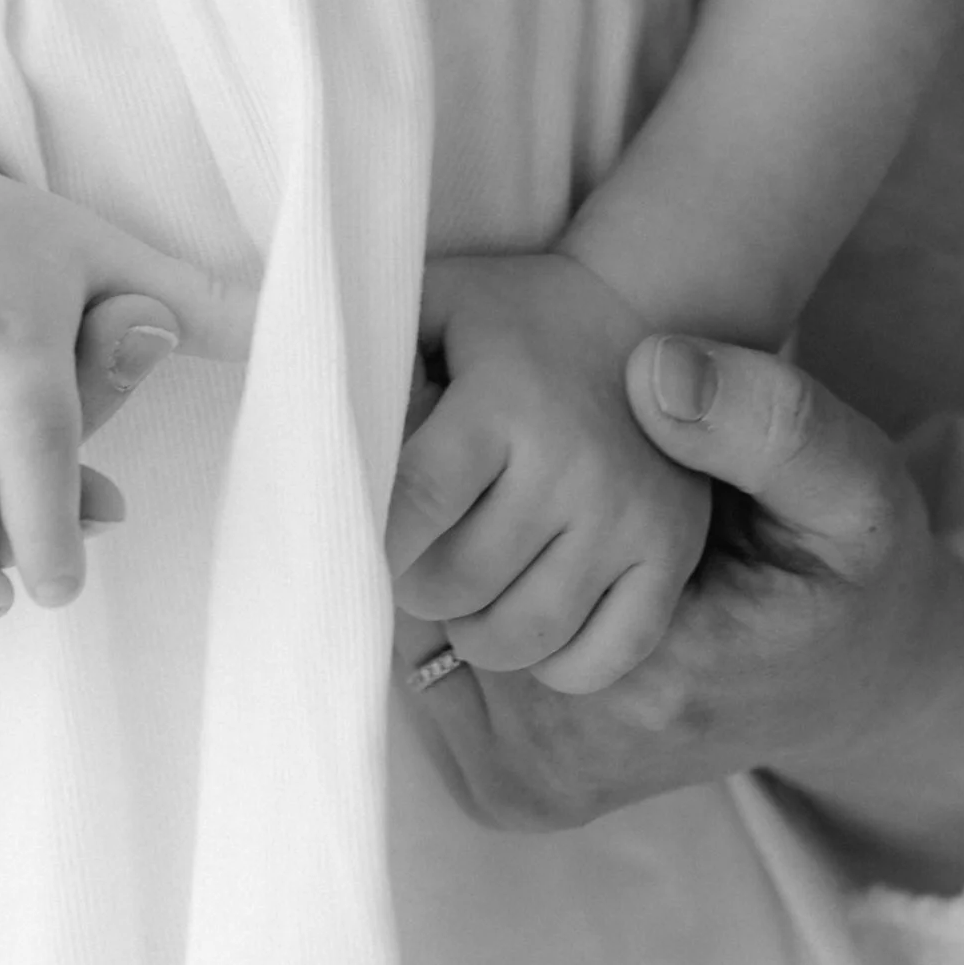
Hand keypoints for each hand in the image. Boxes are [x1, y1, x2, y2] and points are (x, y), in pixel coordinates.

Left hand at [386, 253, 713, 691]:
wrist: (646, 305)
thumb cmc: (514, 314)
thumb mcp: (437, 300)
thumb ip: (369, 344)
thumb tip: (291, 400)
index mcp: (504, 400)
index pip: (416, 506)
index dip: (375, 541)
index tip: (360, 545)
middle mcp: (572, 464)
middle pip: (460, 581)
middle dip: (417, 588)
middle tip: (411, 568)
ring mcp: (628, 516)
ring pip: (525, 634)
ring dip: (475, 633)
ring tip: (462, 598)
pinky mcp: (672, 552)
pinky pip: (606, 655)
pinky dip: (557, 663)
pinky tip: (531, 625)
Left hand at [394, 335, 963, 896]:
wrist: (862, 684)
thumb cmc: (850, 574)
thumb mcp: (851, 481)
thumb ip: (771, 422)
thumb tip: (654, 373)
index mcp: (651, 678)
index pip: (471, 553)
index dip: (451, 456)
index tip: (459, 388)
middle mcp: (576, 753)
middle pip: (430, 602)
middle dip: (429, 510)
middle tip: (453, 421)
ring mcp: (542, 783)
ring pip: (417, 640)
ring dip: (430, 555)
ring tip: (479, 484)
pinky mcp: (524, 791)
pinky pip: (432, 681)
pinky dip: (437, 613)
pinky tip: (494, 547)